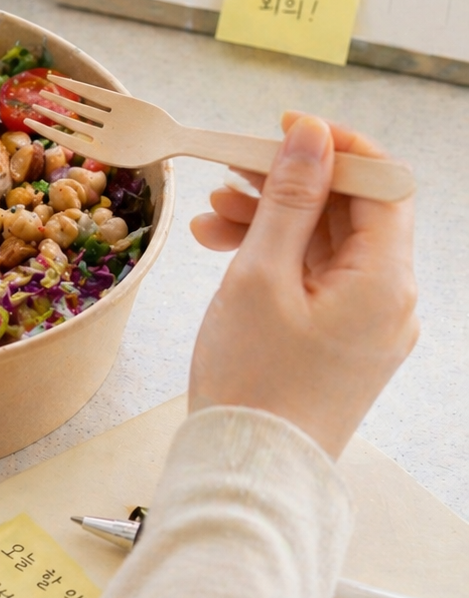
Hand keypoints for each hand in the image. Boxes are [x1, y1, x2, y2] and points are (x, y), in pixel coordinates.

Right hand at [187, 113, 417, 458]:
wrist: (249, 468)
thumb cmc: (252, 379)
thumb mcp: (262, 274)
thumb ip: (288, 198)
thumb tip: (311, 135)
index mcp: (385, 281)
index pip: (383, 184)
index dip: (336, 147)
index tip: (284, 128)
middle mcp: (389, 299)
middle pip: (350, 212)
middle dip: (288, 183)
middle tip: (229, 168)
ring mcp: (367, 322)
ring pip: (325, 243)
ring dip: (271, 218)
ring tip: (209, 215)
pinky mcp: (340, 340)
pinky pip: (313, 277)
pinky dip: (273, 255)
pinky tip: (222, 247)